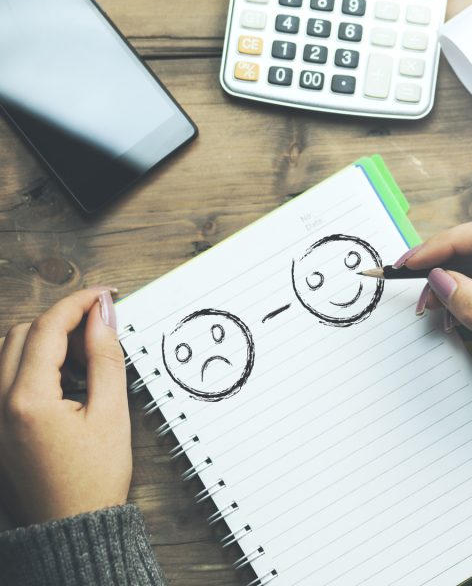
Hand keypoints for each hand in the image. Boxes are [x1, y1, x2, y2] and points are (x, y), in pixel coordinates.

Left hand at [0, 288, 130, 525]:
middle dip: (61, 320)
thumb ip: (106, 358)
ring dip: (43, 340)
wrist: (72, 525)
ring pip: (7, 351)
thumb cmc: (93, 479)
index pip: (47, 328)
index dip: (79, 303)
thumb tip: (104, 316)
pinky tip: (63, 379)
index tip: (105, 295)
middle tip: (99, 324)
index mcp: (27, 400)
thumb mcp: (112, 414)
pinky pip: (4, 375)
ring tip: (82, 356)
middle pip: (21, 333)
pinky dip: (31, 363)